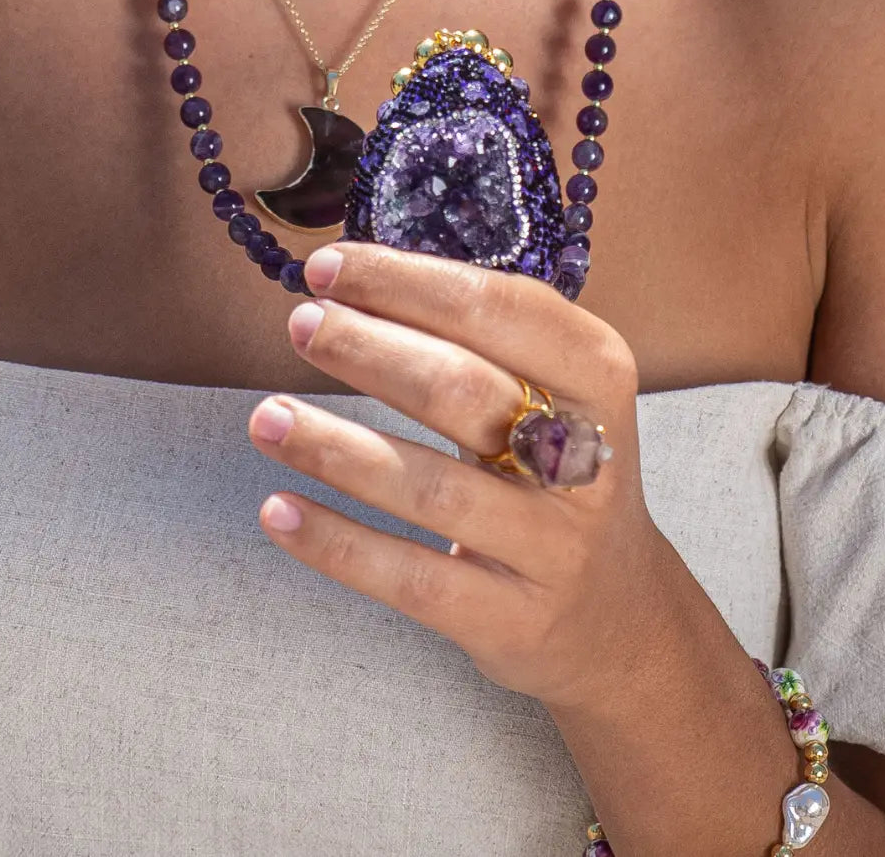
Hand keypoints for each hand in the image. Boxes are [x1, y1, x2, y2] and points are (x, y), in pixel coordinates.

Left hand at [248, 242, 661, 710]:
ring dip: (336, 447)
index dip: (407, 282)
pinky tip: (278, 510)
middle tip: (300, 325)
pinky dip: (337, 543)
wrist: (618, 611)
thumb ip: (482, 339)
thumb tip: (357, 283)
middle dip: (369, 349)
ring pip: (431, 488)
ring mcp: (551, 544)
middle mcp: (584, 456)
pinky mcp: (510, 617)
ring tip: (266, 417)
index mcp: (597, 375)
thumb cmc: (555, 474)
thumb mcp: (554, 393)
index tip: (328, 266)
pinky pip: (410, 577)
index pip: (502, 309)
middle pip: (464, 390)